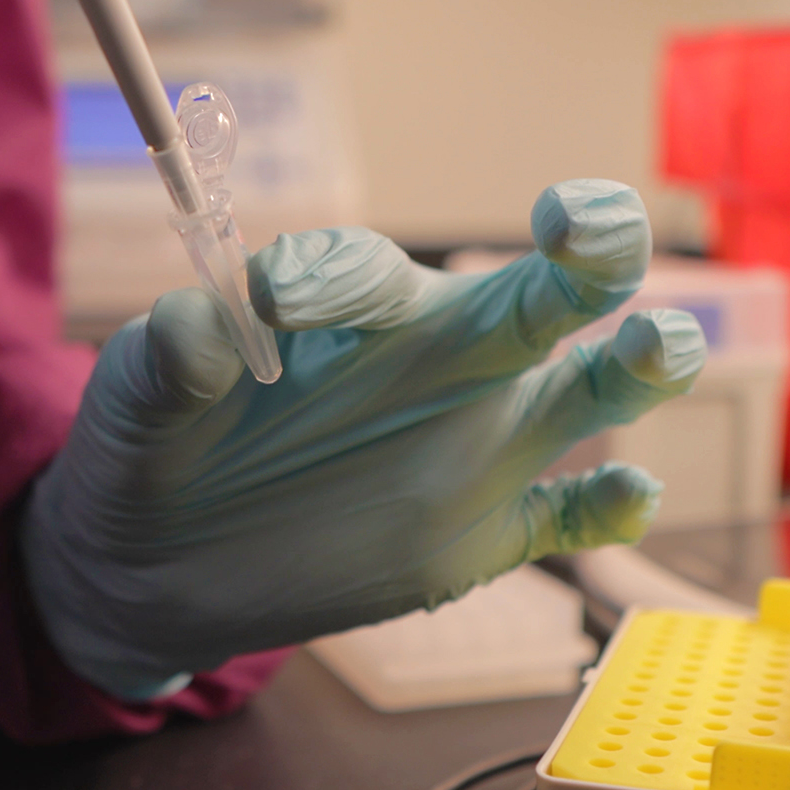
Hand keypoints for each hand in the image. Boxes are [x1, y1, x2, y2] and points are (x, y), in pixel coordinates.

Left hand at [22, 180, 706, 697]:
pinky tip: (628, 498)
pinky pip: (569, 516)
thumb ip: (162, 359)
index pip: (376, 272)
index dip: (341, 277)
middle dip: (579, 248)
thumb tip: (197, 322)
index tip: (276, 300)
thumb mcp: (133, 402)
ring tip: (656, 342)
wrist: (160, 568)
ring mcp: (473, 448)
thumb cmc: (152, 450)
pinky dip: (609, 508)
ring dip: (639, 357)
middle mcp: (437, 362)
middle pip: (537, 292)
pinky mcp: (486, 533)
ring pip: (590, 389)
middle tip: (575, 222)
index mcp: (350, 315)